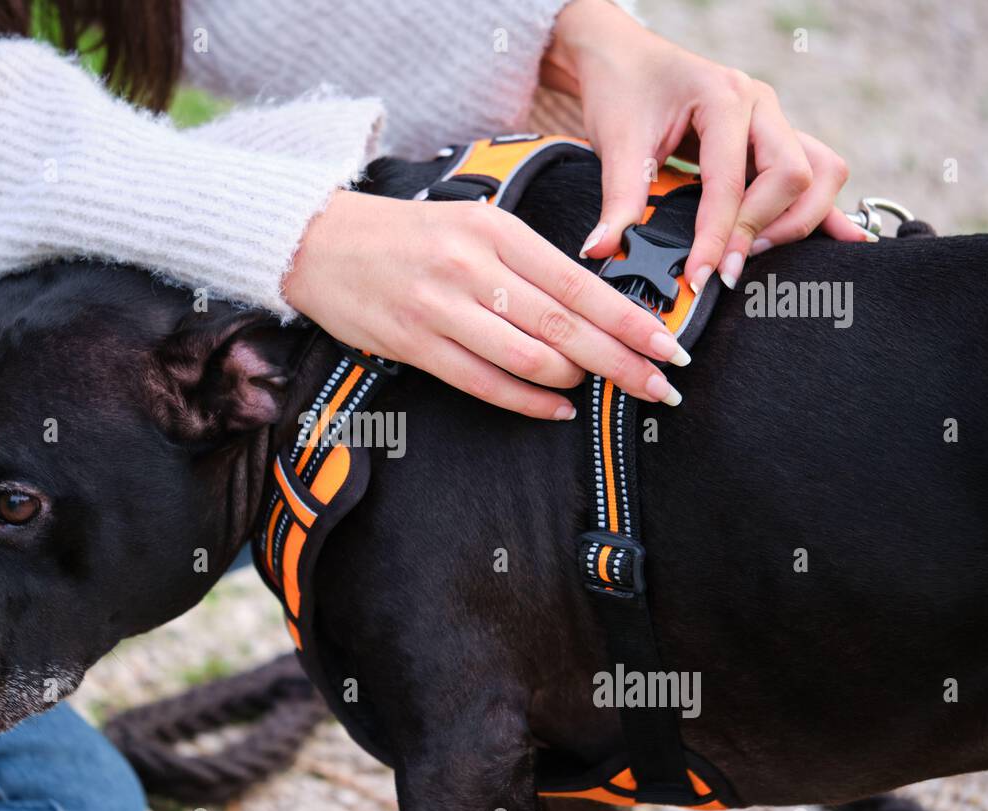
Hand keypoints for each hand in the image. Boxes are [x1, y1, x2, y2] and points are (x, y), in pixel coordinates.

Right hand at [283, 190, 686, 420]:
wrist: (319, 242)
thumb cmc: (405, 236)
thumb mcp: (473, 224)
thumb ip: (527, 262)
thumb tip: (592, 307)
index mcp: (498, 231)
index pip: (581, 284)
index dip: (631, 321)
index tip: (668, 346)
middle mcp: (474, 268)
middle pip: (566, 327)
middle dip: (622, 363)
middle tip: (660, 387)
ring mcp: (442, 309)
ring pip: (530, 359)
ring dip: (575, 382)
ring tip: (600, 391)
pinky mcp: (415, 344)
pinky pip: (485, 384)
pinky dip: (529, 402)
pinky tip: (556, 409)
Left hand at [541, 0, 871, 290]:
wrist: (624, 57)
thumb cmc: (623, 90)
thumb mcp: (616, 144)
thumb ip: (617, 200)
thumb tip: (604, 250)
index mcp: (724, 98)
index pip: (733, 182)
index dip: (718, 236)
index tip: (703, 277)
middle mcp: (761, 106)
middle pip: (795, 176)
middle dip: (763, 229)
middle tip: (726, 266)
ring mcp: (774, 121)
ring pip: (821, 172)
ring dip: (796, 220)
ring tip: (752, 252)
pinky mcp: (774, 140)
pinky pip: (816, 171)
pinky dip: (824, 208)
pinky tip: (843, 238)